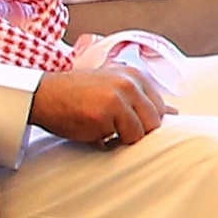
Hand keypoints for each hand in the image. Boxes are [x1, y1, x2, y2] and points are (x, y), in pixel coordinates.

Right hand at [34, 66, 171, 147]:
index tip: (129, 125)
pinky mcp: (107, 113)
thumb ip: (142, 98)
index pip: (160, 108)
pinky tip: (93, 131)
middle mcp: (130, 83)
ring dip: (123, 138)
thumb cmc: (77, 94)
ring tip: (104, 130)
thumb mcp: (112, 88)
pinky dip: (108, 142)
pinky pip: (121, 139)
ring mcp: (119, 97)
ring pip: (140, 133)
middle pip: (154, 122)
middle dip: (137, 132)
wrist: (43, 95)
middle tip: (115, 131)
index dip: (145, 122)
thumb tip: (175, 114)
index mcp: (135, 76)